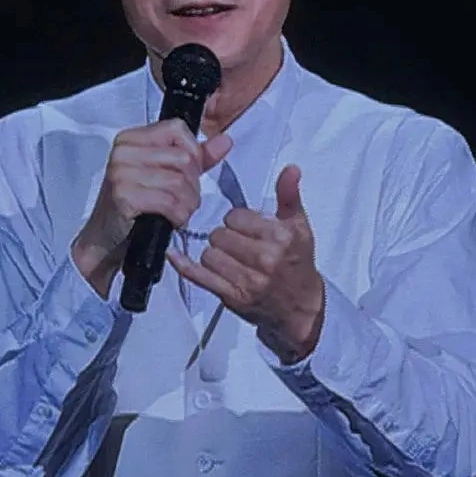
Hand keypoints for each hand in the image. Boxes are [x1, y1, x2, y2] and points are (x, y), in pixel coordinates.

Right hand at [72, 119, 232, 295]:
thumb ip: (196, 157)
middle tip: (182, 201)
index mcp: (131, 139)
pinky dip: (178, 216)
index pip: (178, 129)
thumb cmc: (135, 206)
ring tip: (177, 212)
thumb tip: (225, 141)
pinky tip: (171, 220)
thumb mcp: (165, 175)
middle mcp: (123, 151)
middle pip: (183, 159)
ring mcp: (121, 173)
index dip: (193, 153)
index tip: (188, 173)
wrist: (106, 240)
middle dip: (192, 185)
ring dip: (187, 204)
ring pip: (180, 182)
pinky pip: (170, 202)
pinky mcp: (125, 196)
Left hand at [166, 164, 323, 363]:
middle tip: (240, 245)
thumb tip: (290, 169)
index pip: (236, 217)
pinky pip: (199, 275)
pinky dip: (184, 264)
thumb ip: (289, 195)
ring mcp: (247, 280)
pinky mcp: (232, 297)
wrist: (301, 307)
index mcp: (280, 237)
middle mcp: (264, 259)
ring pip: (208, 254)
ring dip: (214, 254)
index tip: (247, 228)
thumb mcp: (299, 226)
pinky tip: (174, 255)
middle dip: (226, 237)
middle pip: (219, 234)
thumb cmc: (297, 264)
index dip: (238, 221)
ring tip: (231, 259)